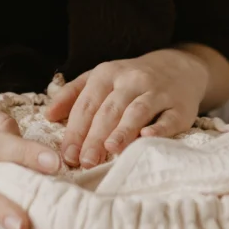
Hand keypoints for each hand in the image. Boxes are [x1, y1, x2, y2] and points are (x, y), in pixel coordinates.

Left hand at [43, 50, 208, 168]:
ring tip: (110, 150)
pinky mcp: (180, 106)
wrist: (179, 67)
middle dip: (95, 137)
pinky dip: (158, 128)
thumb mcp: (100, 77)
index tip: (67, 154)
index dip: (76, 130)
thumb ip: (72, 94)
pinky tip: (146, 138)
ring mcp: (157, 92)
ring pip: (137, 111)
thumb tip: (49, 115)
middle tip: (85, 161)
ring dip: (123, 131)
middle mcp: (131, 80)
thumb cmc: (130, 79)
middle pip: (109, 110)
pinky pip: (168, 118)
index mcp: (107, 74)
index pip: (87, 104)